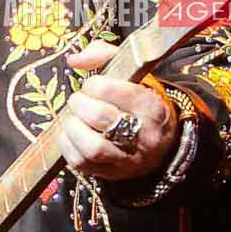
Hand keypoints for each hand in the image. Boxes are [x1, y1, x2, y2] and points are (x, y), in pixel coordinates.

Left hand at [61, 42, 177, 182]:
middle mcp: (143, 135)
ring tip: (73, 119)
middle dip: (80, 104)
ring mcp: (128, 158)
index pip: (115, 91)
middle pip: (100, 117)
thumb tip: (75, 59)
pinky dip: (68, 146)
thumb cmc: (141, 104)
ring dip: (73, 129)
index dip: (94, 85)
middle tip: (78, 101)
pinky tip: (71, 135)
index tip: (91, 85)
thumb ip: (105, 57)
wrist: (162, 144)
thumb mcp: (135, 76)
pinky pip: (82, 164)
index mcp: (152, 107)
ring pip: (92, 147)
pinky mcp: (112, 174)